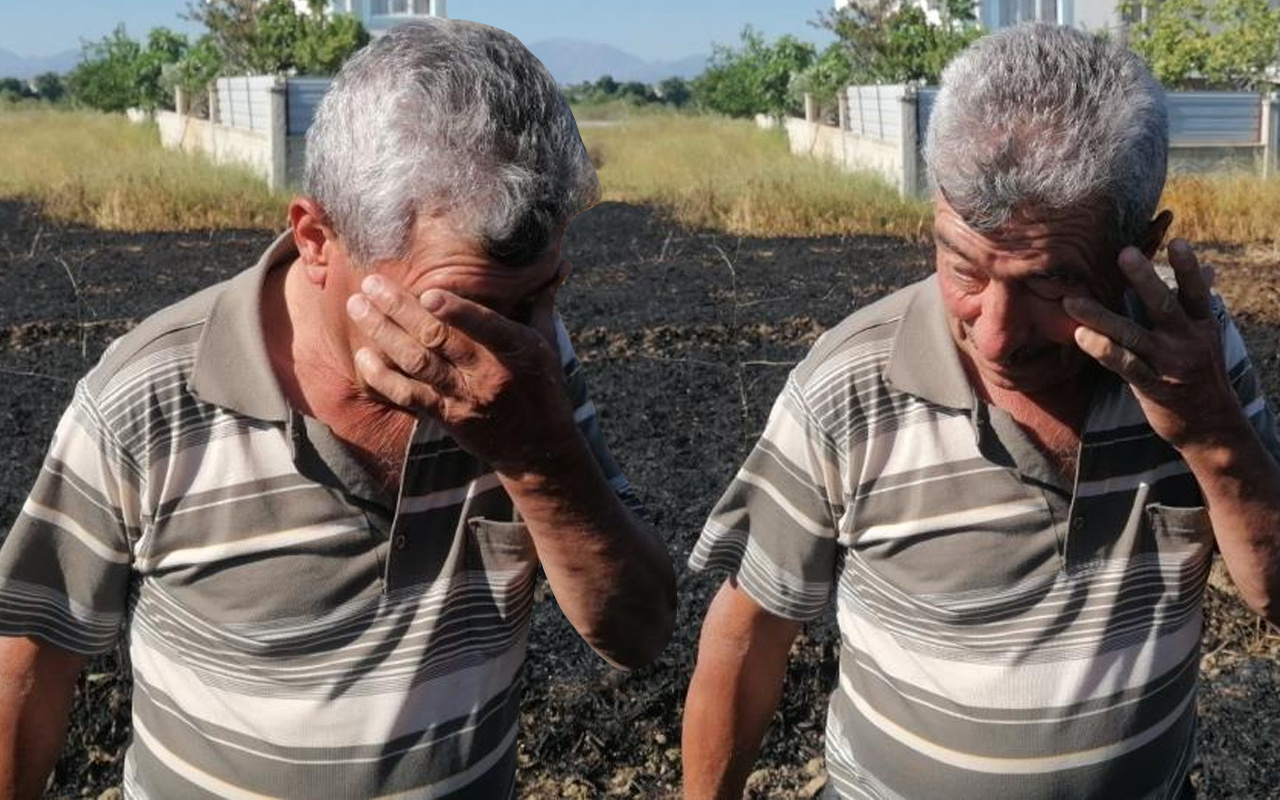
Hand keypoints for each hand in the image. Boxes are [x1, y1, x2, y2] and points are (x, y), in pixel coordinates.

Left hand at [345, 263, 577, 473]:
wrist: (538, 448)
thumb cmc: (543, 386)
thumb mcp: (547, 343)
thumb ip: (540, 302)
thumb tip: (558, 263)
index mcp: (517, 350)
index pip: (486, 327)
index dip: (457, 312)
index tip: (428, 294)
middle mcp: (488, 373)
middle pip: (437, 339)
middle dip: (399, 309)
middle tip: (371, 283)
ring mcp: (464, 397)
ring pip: (416, 363)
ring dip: (382, 334)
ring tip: (357, 306)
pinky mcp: (445, 417)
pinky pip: (408, 395)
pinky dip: (383, 376)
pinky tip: (362, 355)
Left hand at [1063, 239, 1244, 449]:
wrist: (1211, 427)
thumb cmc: (1202, 374)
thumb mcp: (1208, 338)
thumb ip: (1198, 305)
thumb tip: (1209, 268)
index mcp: (1203, 326)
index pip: (1197, 292)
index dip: (1188, 268)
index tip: (1179, 241)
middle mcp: (1189, 342)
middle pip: (1165, 306)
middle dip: (1145, 279)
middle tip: (1124, 253)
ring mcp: (1170, 365)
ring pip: (1132, 335)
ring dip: (1100, 317)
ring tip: (1072, 301)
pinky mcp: (1153, 387)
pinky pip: (1125, 366)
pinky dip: (1103, 350)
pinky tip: (1080, 336)